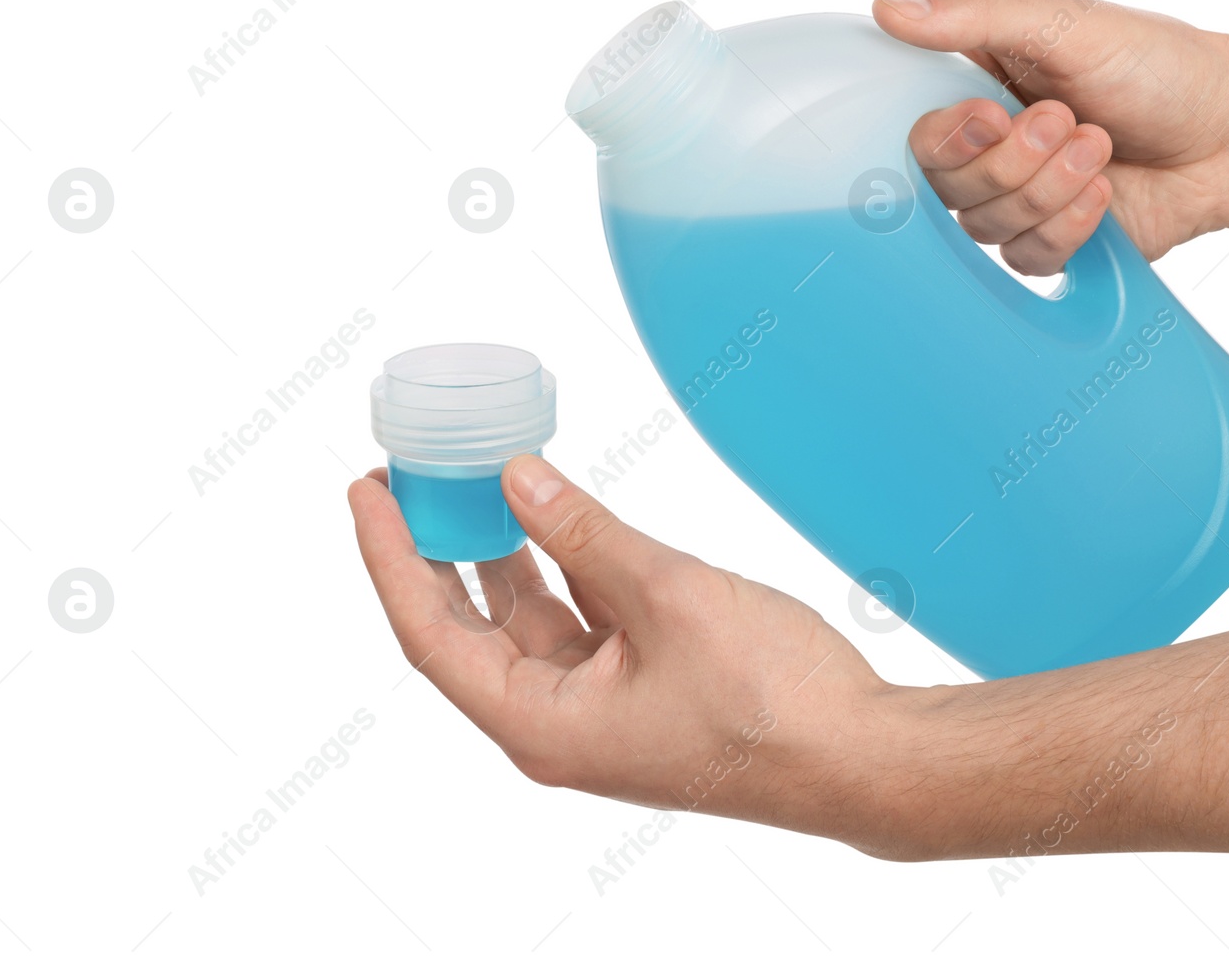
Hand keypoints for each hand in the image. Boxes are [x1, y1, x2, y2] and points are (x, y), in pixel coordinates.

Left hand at [347, 455, 905, 852]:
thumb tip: (516, 476)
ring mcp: (598, 707)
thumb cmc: (773, 703)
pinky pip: (577, 618)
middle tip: (409, 474)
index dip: (391, 556)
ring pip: (524, 618)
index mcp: (542, 724)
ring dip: (498, 551)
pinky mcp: (638, 687)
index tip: (367, 489)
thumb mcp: (669, 596)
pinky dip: (560, 564)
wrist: (861, 755)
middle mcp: (556, 723)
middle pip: (467, 626)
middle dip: (435, 548)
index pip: (430, 632)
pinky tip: (551, 514)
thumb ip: (588, 533)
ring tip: (472, 479)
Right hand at [874, 0, 1228, 271]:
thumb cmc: (1157, 65)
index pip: (915, 136)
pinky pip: (1027, 259)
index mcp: (977, 92)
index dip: (946, 139)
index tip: (991, 115)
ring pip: (985, 227)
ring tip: (1100, 147)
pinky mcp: (1054, 244)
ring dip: (1049, 188)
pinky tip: (1106, 195)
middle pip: (945, 188)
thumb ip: (974, 13)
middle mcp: (990, 152)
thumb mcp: (1063, 21)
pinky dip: (1069, 227)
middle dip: (1013, 161)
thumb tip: (887, 7)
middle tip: (1069, 120)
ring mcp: (1019, 202)